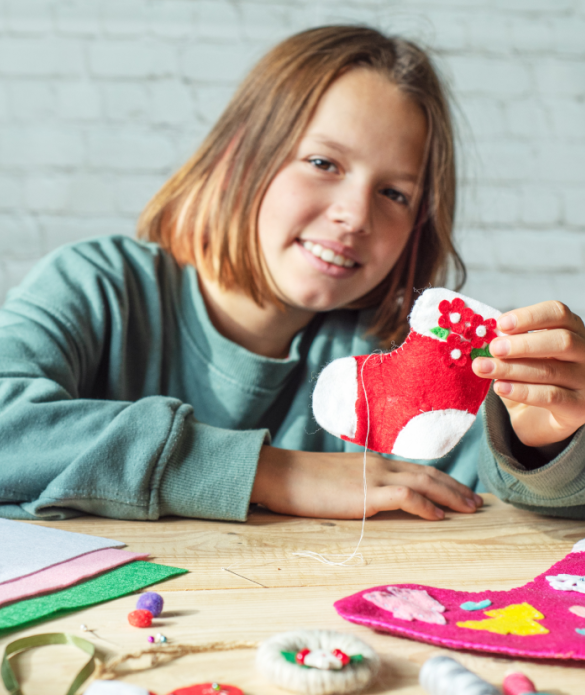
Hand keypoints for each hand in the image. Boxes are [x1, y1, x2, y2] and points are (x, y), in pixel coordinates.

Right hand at [251, 446, 481, 520]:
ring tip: (469, 508)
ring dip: (450, 495)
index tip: (457, 491)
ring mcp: (373, 478)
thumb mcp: (338, 479)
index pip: (415, 469)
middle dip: (454, 487)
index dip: (440, 480)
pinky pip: (405, 497)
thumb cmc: (303, 480)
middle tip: (475, 501)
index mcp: (372, 463)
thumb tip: (372, 498)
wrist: (282, 473)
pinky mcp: (365, 494)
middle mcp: (379, 466)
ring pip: (423, 482)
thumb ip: (359, 485)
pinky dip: (425, 505)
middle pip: (427, 473)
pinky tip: (439, 516)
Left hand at [472, 301, 584, 448]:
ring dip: (511, 368)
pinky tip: (499, 387)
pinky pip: (550, 396)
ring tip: (483, 368)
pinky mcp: (579, 407)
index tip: (500, 324)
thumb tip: (486, 336)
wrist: (541, 420)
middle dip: (523, 344)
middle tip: (493, 348)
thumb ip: (509, 346)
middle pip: (561, 341)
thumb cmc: (530, 380)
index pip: (559, 314)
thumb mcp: (521, 357)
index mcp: (573, 331)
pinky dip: (521, 390)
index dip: (529, 316)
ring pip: (550, 370)